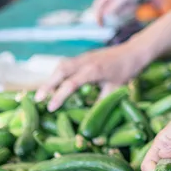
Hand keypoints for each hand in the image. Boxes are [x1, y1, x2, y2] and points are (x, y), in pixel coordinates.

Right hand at [35, 39, 151, 111]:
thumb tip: (89, 119)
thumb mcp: (115, 89)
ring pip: (61, 65)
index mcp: (93, 70)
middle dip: (47, 85)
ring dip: (51, 78)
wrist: (133, 51)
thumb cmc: (126, 71)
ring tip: (43, 94)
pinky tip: (55, 84)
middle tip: (37, 100)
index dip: (59, 96)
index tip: (50, 108)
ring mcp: (83, 57)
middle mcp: (85, 61)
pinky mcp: (84, 57)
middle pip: (60, 70)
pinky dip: (58, 74)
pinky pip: (67, 64)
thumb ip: (100, 102)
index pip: (71, 83)